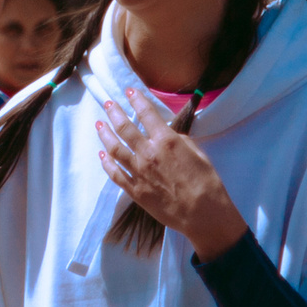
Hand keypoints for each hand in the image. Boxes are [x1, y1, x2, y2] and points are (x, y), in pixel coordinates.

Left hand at [94, 96, 245, 258]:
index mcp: (167, 141)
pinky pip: (115, 174)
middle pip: (125, 128)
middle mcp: (149, 154)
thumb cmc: (207, 183)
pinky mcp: (135, 190)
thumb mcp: (198, 154)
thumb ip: (180, 141)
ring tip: (99, 124)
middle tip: (108, 103)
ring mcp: (139, 173)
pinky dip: (106, 163)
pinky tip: (102, 155)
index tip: (129, 91)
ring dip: (105, 134)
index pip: (147, 113)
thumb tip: (168, 134)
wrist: (204, 215)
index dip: (137, 99)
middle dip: (115, 113)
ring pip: (114, 149)